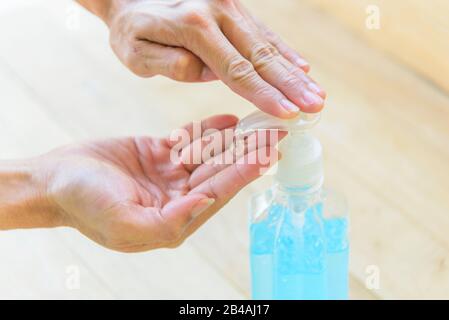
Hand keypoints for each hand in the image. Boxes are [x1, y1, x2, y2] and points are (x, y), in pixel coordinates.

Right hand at [33, 115, 280, 251]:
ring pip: (209, 155)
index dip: (243, 174)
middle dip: (247, 154)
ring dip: (234, 140)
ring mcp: (169, 175)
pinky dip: (209, 130)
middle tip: (275, 135)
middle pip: (219, 172)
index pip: (217, 194)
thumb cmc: (83, 203)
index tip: (267, 155)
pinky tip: (230, 120)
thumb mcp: (123, 221)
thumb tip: (205, 203)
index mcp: (173, 220)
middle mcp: (177, 198)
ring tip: (260, 124)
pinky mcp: (159, 154)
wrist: (53, 179)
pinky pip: (190, 140)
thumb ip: (169, 221)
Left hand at [84, 0, 325, 117]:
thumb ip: (173, 65)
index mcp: (193, 26)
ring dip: (293, 71)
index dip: (263, 94)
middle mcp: (217, 11)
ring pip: (267, 43)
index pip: (235, 70)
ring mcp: (228, 6)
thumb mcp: (136, 53)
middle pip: (260, 55)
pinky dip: (284, 50)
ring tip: (317, 92)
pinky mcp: (233, 8)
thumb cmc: (130, 30)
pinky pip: (263, 31)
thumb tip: (211, 75)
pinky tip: (302, 66)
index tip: (288, 113)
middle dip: (290, 84)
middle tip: (317, 105)